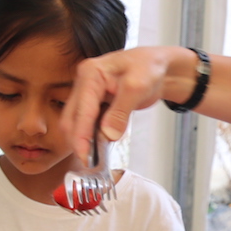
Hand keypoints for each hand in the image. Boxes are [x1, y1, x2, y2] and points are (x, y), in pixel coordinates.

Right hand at [62, 47, 192, 161]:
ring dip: (83, 141)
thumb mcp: (138, 87)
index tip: (85, 156)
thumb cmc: (150, 67)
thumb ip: (121, 111)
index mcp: (91, 73)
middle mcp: (84, 82)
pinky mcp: (94, 104)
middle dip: (78, 141)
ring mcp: (87, 94)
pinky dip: (91, 137)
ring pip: (76, 123)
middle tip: (89, 163)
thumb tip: (107, 135)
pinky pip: (87, 124)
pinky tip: (99, 148)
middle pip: (71, 118)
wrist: (159, 66)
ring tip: (94, 159)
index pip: (81, 110)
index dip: (81, 136)